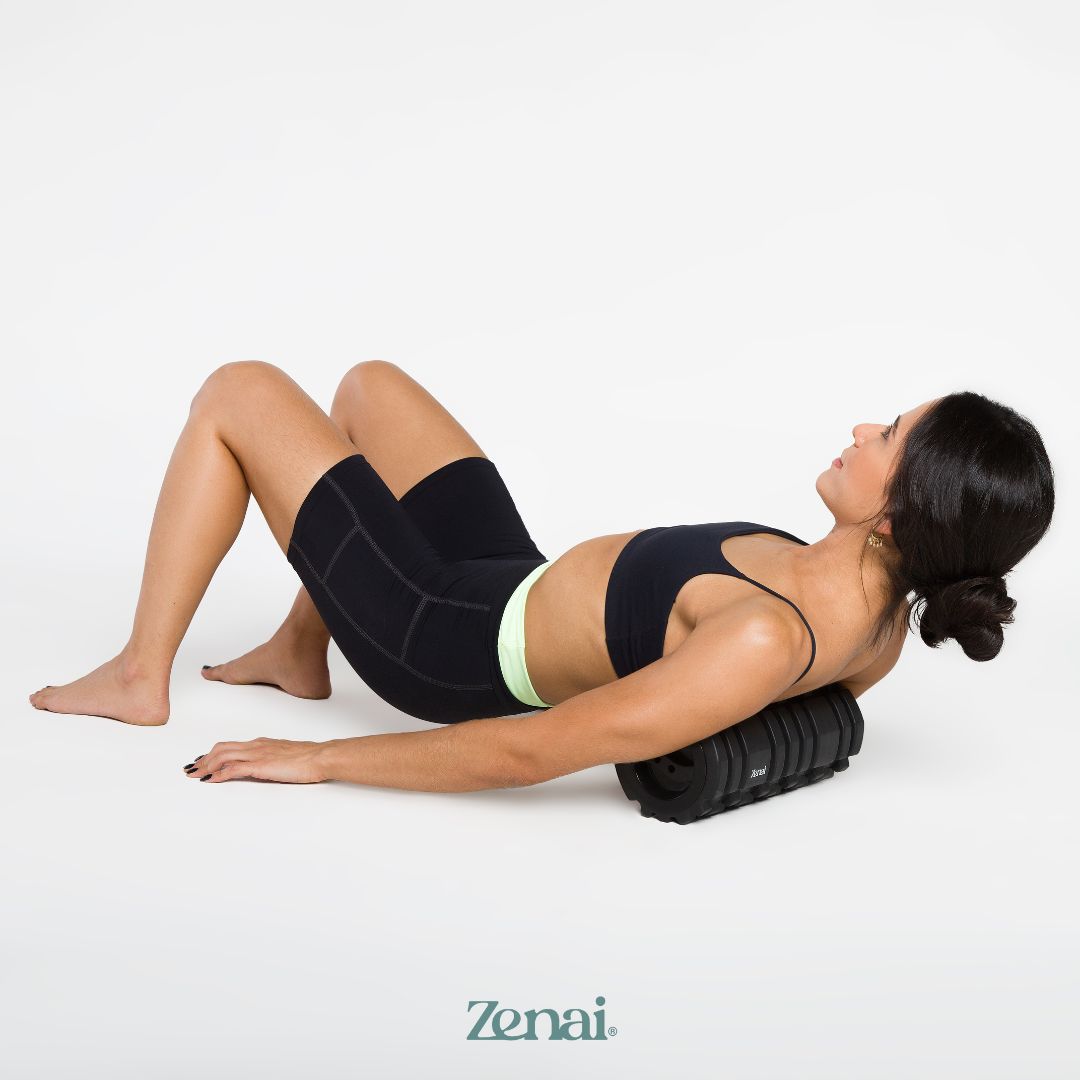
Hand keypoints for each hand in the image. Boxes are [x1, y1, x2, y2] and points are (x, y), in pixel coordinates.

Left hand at [183, 738, 327, 783]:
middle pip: (221, 749)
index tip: (203, 761)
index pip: (231, 746)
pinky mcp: (260, 765)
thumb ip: (273, 759)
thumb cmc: (310, 757)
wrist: (320, 756)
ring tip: (194, 775)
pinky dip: (218, 774)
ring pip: (222, 756)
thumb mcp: (287, 756)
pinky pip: (233, 769)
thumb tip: (268, 766)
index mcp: (262, 743)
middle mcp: (256, 746)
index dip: (214, 753)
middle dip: (204, 759)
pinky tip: (210, 780)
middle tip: (191, 769)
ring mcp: (257, 754)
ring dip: (205, 766)